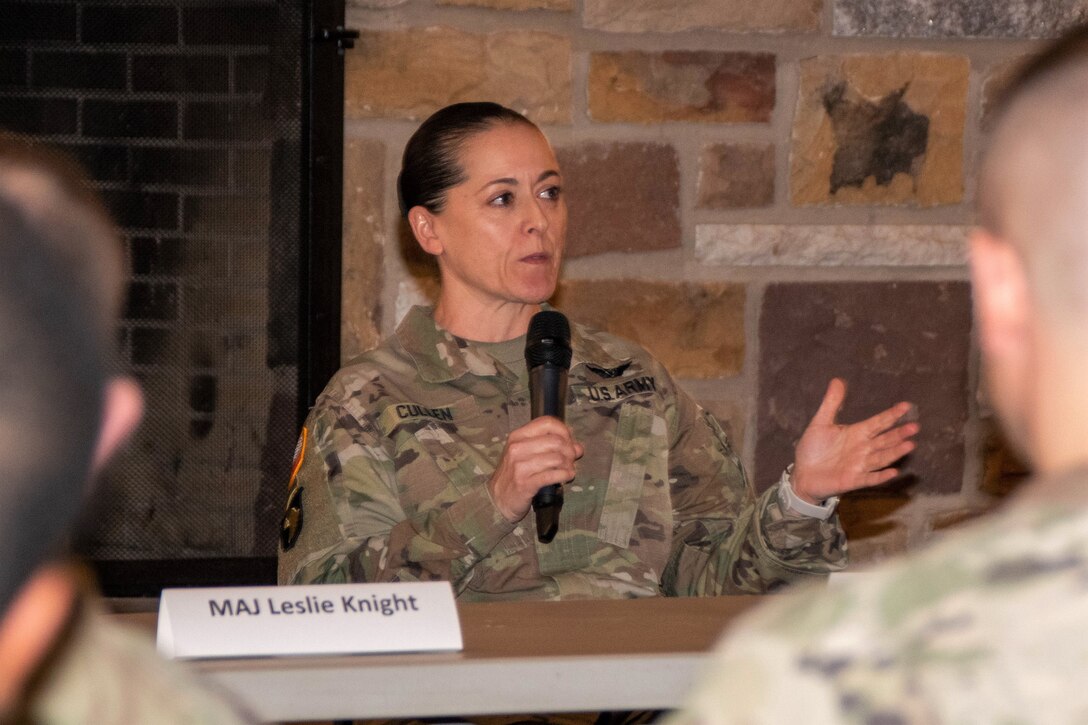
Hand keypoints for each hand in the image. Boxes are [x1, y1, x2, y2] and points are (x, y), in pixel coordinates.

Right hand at [488, 416, 583, 521]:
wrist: (498, 499)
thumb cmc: (515, 474)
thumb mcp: (527, 454)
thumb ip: (551, 447)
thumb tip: (578, 447)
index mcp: (518, 436)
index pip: (547, 423)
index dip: (564, 431)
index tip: (569, 441)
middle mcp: (517, 448)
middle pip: (556, 441)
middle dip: (570, 450)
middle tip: (571, 459)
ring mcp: (520, 466)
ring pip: (557, 458)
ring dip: (569, 464)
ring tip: (569, 470)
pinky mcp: (525, 484)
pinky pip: (553, 475)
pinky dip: (565, 475)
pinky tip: (567, 477)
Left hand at [791, 378, 918, 503]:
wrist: (802, 474)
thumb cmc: (813, 449)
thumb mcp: (821, 423)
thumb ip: (831, 403)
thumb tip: (837, 380)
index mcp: (857, 433)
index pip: (878, 422)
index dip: (891, 415)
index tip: (906, 406)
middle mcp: (862, 449)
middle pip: (884, 440)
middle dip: (899, 434)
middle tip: (914, 426)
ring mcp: (859, 465)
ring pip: (881, 457)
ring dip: (895, 452)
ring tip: (910, 444)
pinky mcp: (853, 480)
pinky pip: (870, 478)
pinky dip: (881, 476)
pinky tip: (893, 472)